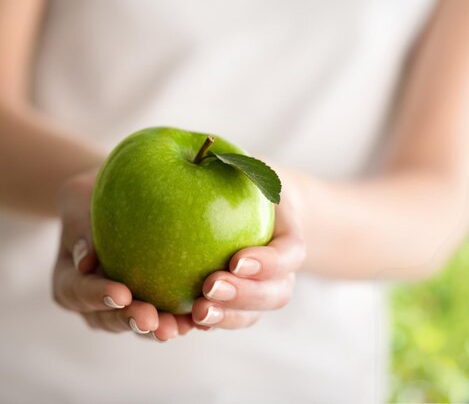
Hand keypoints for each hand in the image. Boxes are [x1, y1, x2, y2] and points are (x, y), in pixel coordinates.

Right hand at [52, 168, 196, 341]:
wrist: (111, 202)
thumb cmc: (90, 198)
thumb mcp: (77, 201)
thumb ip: (79, 227)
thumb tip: (86, 261)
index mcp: (69, 283)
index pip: (79, 292)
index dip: (99, 296)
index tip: (121, 294)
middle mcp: (94, 304)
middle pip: (109, 318)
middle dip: (131, 320)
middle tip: (151, 321)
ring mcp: (121, 308)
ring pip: (138, 324)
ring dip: (159, 327)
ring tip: (180, 327)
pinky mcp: (149, 305)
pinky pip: (164, 315)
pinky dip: (181, 316)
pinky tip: (202, 315)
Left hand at [191, 165, 305, 328]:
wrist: (241, 208)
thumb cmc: (241, 180)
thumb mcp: (245, 166)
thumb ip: (237, 164)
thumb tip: (208, 148)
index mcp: (288, 238)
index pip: (290, 254)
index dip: (270, 262)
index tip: (238, 259)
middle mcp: (278, 271)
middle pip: (275, 294)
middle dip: (245, 296)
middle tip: (210, 287)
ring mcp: (256, 291)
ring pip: (250, 315)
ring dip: (225, 317)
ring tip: (196, 312)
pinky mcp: (230, 301)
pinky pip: (222, 316)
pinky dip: (203, 321)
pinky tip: (178, 319)